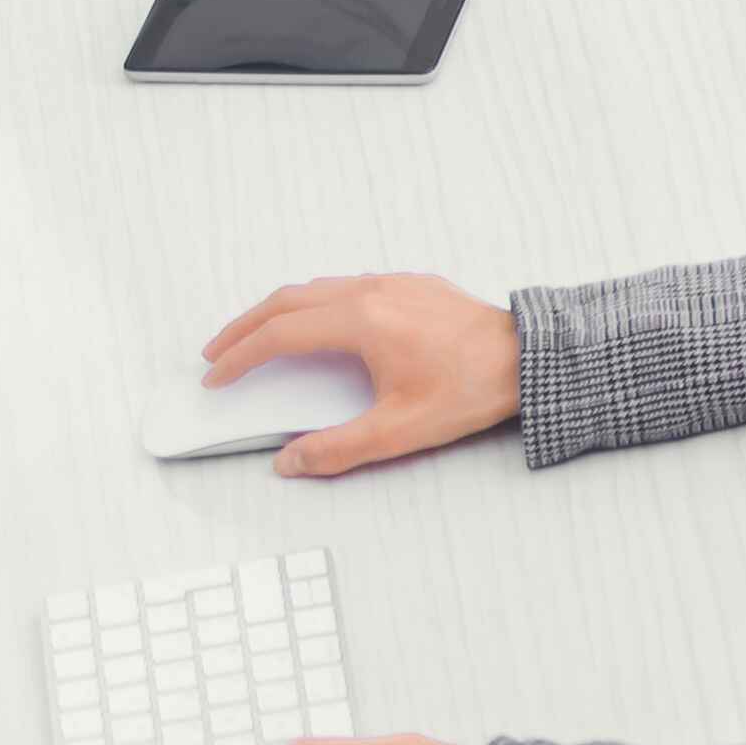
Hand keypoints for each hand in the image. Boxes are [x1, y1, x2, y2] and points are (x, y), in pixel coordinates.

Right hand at [201, 276, 516, 477]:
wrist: (529, 357)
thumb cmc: (470, 388)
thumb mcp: (398, 430)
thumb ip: (336, 449)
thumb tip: (288, 461)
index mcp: (362, 320)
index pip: (280, 334)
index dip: (240, 357)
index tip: (216, 379)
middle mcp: (373, 291)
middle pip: (290, 300)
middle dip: (246, 326)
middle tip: (217, 353)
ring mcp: (396, 283)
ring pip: (318, 287)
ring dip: (280, 311)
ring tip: (257, 339)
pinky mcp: (415, 285)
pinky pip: (349, 285)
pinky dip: (315, 303)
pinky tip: (316, 326)